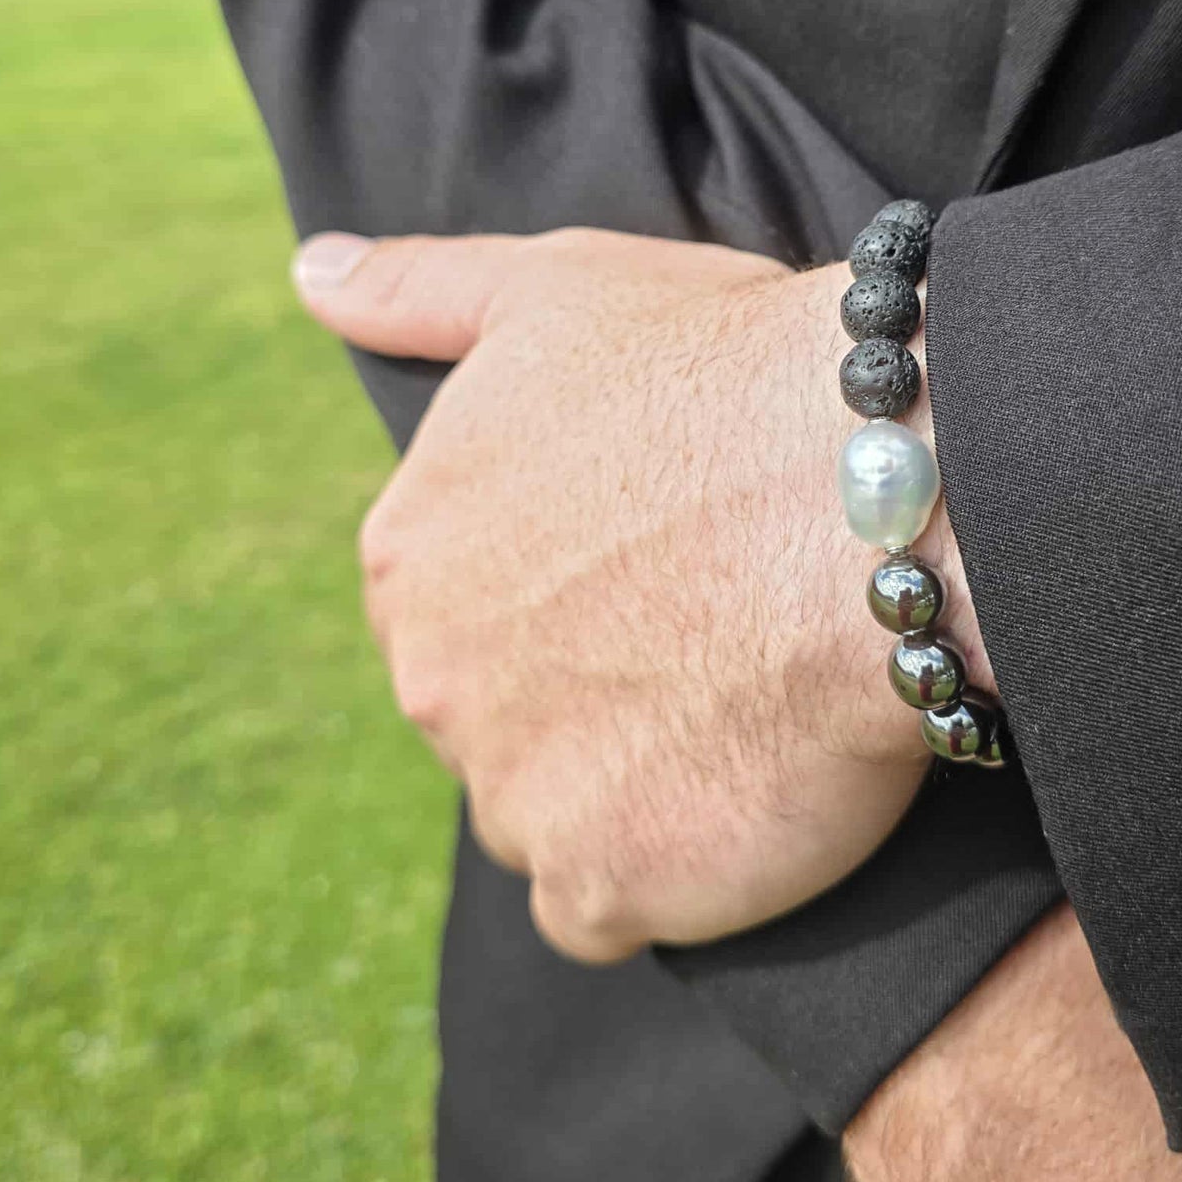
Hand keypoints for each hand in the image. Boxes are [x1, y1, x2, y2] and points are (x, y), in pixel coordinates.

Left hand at [292, 227, 991, 961]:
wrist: (872, 489)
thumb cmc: (725, 372)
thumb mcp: (558, 291)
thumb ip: (421, 293)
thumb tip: (309, 277)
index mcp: (411, 553)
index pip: (454, 611)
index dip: (559, 597)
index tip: (648, 572)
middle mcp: (432, 680)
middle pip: (495, 719)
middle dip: (581, 693)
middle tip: (701, 640)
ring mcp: (511, 790)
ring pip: (547, 815)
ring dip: (624, 786)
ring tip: (732, 712)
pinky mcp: (607, 880)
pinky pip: (612, 904)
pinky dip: (666, 871)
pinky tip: (735, 795)